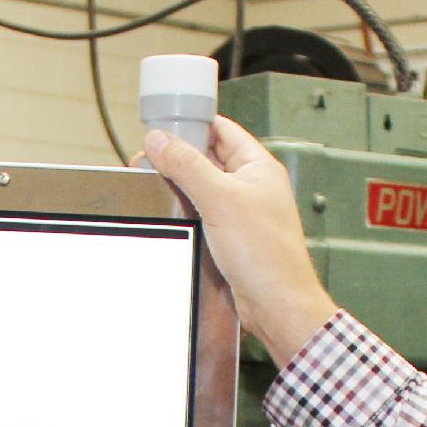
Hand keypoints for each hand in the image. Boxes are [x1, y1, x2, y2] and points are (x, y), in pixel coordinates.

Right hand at [142, 116, 338, 364]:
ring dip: (182, 187)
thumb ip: (187, 165)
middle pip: (209, 158)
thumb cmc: (266, 254)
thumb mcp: (219, 199)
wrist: (276, 303)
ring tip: (157, 187)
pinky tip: (175, 217)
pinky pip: (206, 215)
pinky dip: (189, 213)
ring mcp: (244, 213)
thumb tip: (160, 141)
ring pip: (205, 189)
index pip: (222, 129)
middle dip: (179, 158)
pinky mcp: (234, 238)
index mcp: (258, 166)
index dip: (193, 123)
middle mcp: (253, 186)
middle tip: (151, 161)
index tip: (165, 126)